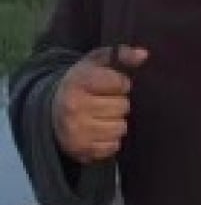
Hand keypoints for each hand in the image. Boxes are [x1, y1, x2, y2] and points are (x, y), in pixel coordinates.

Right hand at [52, 45, 147, 163]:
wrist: (52, 110)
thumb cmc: (81, 83)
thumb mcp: (96, 62)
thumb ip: (121, 54)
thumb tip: (143, 54)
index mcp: (79, 82)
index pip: (120, 83)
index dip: (122, 83)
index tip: (113, 85)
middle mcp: (75, 107)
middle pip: (122, 107)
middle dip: (120, 103)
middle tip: (107, 101)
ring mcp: (77, 131)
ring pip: (120, 128)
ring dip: (117, 122)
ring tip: (104, 116)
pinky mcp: (81, 150)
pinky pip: (113, 146)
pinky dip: (111, 139)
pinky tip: (100, 130)